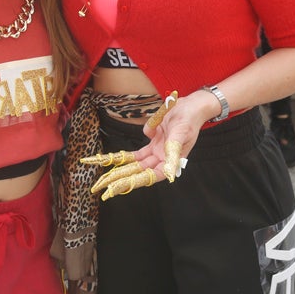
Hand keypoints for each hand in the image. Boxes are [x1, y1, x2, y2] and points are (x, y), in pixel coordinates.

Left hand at [81, 92, 212, 199]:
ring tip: (105, 178)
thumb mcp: (181, 134)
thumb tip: (170, 174)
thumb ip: (173, 153)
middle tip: (103, 188)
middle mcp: (163, 160)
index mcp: (171, 161)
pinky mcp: (153, 143)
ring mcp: (157, 152)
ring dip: (122, 170)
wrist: (191, 106)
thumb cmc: (189, 120)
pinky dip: (126, 156)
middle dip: (122, 179)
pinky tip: (114, 160)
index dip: (135, 182)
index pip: (151, 176)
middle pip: (140, 173)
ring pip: (136, 165)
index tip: (118, 187)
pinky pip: (136, 153)